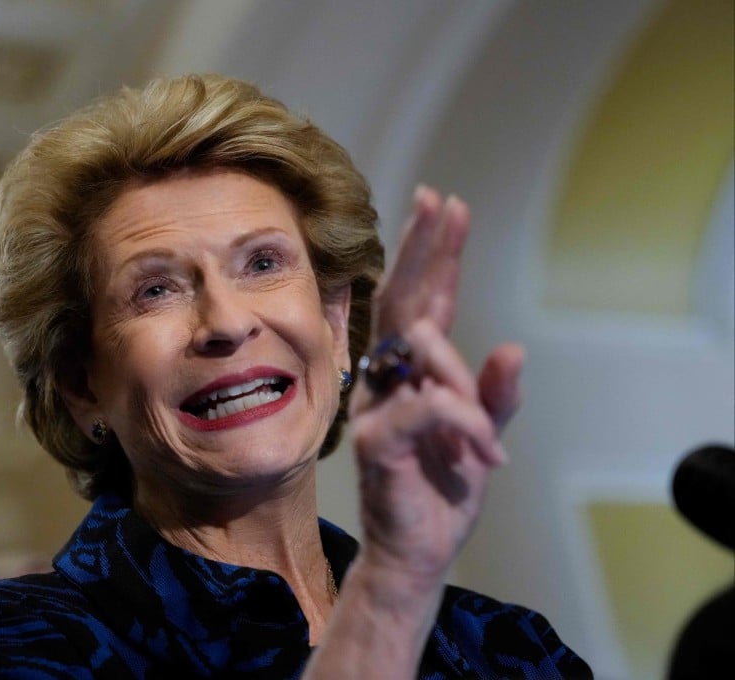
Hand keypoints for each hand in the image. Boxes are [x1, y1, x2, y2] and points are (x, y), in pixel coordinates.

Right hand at [349, 187, 523, 582]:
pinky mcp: (375, 442)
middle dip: (424, 251)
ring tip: (487, 432)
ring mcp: (374, 407)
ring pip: (418, 350)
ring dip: (460, 375)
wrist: (416, 552)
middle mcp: (387, 380)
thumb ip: (496, 394)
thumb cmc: (443, 490)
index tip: (444, 204)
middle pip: (403, 303)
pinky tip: (485, 449)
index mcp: (413, 375)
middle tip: (438, 201)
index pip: (423, 303)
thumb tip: (513, 346)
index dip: (436, 255)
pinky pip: (422, 408)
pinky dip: (462, 420)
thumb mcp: (483, 436)